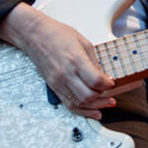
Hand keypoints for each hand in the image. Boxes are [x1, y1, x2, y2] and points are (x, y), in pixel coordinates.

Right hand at [0, 4, 115, 118]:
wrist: (35, 36)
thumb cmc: (57, 35)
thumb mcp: (83, 43)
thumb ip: (94, 62)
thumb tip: (103, 77)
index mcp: (75, 60)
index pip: (95, 80)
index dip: (107, 84)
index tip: (112, 82)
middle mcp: (65, 74)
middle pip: (88, 95)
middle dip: (103, 97)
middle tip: (111, 93)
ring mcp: (58, 82)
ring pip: (79, 103)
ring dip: (95, 106)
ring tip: (106, 104)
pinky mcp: (54, 87)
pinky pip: (69, 105)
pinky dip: (82, 111)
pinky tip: (93, 113)